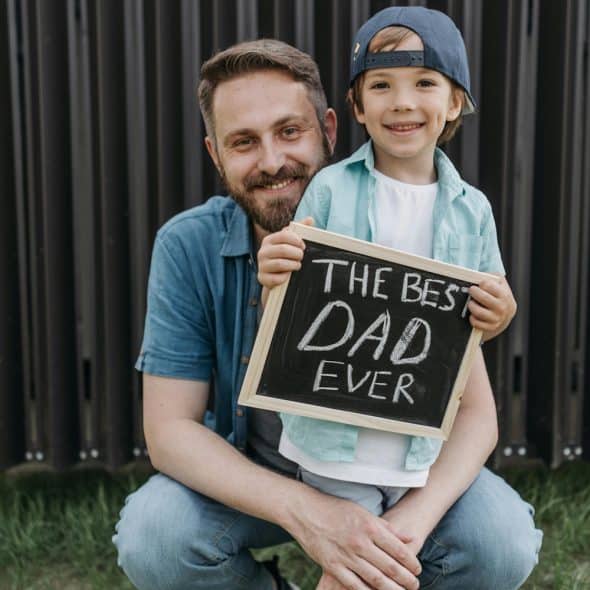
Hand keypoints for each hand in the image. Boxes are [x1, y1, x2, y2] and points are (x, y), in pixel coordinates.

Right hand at [257, 217, 313, 288]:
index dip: (297, 240)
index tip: (303, 246)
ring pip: (280, 264)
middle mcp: (262, 251)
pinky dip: (285, 278)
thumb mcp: (291, 243)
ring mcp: (261, 265)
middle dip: (297, 254)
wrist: (274, 278)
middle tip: (301, 257)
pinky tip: (288, 276)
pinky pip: (277, 278)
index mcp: (269, 240)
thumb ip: (300, 230)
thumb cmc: (285, 257)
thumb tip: (310, 219)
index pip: (284, 235)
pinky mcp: (262, 278)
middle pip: (283, 249)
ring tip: (297, 265)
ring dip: (294, 265)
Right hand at [289, 491, 420, 589]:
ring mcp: (346, 555)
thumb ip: (386, 527)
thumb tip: (409, 537)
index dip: (411, 562)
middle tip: (415, 585)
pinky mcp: (333, 566)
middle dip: (406, 580)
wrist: (305, 511)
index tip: (418, 569)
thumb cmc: (335, 509)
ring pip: (375, 580)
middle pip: (390, 568)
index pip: (398, 549)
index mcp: (369, 526)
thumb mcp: (363, 512)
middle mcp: (360, 542)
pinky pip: (354, 585)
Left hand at [468, 275, 516, 341]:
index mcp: (504, 295)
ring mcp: (497, 318)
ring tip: (471, 303)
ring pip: (479, 312)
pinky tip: (472, 314)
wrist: (505, 315)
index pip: (489, 285)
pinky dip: (472, 318)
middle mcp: (502, 307)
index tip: (479, 284)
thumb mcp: (499, 283)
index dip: (482, 283)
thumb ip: (491, 277)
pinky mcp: (490, 328)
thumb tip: (478, 275)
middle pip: (484, 298)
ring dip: (472, 306)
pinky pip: (476, 323)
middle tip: (471, 290)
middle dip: (474, 293)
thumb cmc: (498, 295)